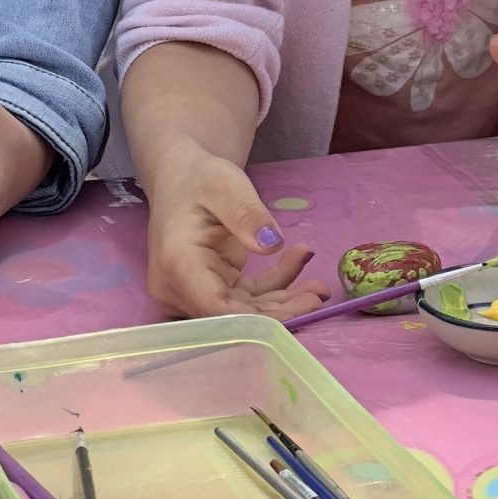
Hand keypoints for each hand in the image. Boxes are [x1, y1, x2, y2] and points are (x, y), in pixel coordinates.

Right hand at [140, 141, 323, 319]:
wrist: (183, 179)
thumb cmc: (198, 179)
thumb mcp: (224, 186)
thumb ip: (246, 214)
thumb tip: (271, 245)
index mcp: (178, 263)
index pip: (215, 307)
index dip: (257, 319)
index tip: (298, 309)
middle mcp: (181, 287)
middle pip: (232, 316)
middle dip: (279, 312)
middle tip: (319, 297)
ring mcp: (198, 292)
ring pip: (245, 311)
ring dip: (284, 301)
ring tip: (318, 286)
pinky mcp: (216, 290)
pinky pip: (250, 297)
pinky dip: (277, 285)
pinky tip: (299, 259)